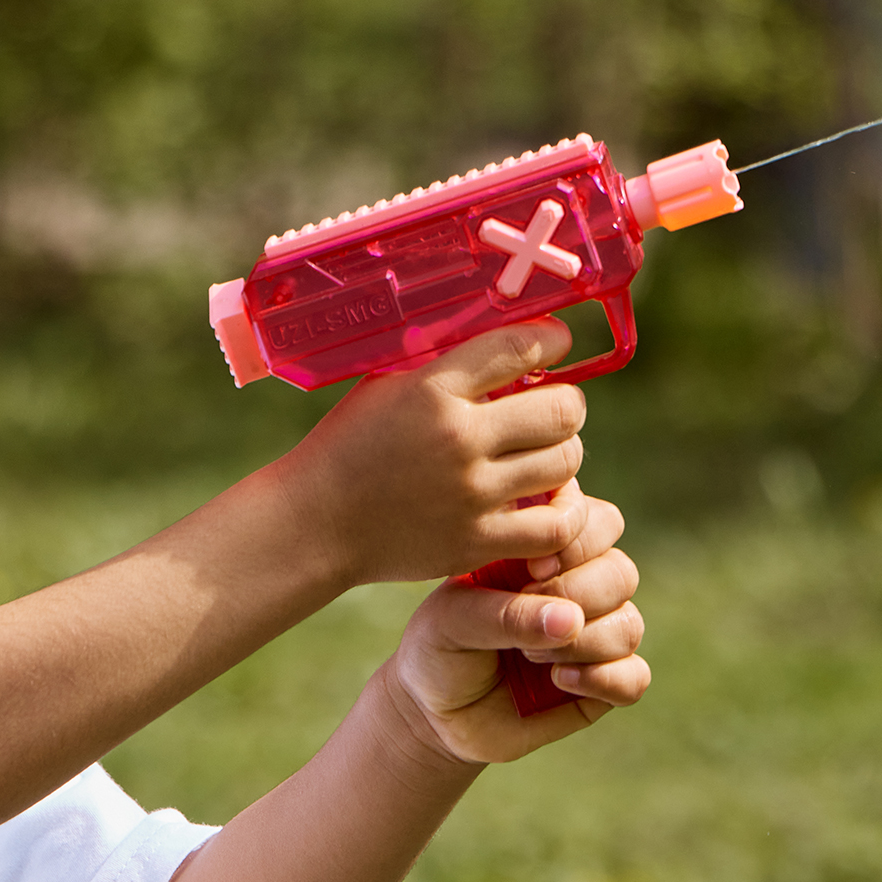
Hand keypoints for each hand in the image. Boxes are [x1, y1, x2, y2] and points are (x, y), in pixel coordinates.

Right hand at [275, 321, 591, 585]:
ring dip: (562, 452)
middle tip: (551, 408)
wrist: (316, 521)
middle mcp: (457, 439)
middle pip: (562, 409)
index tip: (553, 344)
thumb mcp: (387, 385)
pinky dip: (562, 511)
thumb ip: (445, 365)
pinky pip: (555, 524)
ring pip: (565, 461)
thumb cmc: (351, 445)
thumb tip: (509, 344)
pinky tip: (546, 501)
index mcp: (432, 390)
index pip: (520, 347)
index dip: (552, 340)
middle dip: (565, 403)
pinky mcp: (476, 542)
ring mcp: (470, 494)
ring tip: (542, 453)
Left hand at [381, 491, 647, 762]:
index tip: (531, 568)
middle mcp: (579, 585)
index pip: (593, 520)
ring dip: (584, 641)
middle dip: (578, 595)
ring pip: (630, 624)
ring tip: (531, 656)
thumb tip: (571, 620)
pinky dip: (604, 679)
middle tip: (527, 612)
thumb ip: (503, 613)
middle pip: (620, 571)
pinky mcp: (604, 683)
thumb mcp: (451, 621)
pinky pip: (636, 677)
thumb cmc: (439, 648)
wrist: (436, 714)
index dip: (576, 540)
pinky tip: (559, 680)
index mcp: (543, 549)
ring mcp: (596, 634)